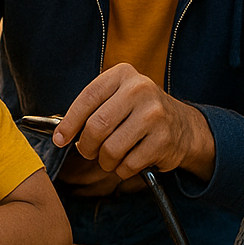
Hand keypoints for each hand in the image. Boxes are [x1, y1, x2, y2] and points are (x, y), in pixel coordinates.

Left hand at [52, 64, 214, 181]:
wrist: (184, 126)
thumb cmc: (140, 113)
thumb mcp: (118, 97)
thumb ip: (92, 108)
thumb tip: (59, 133)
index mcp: (123, 74)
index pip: (87, 98)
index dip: (69, 123)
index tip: (60, 140)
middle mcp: (140, 89)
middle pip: (96, 127)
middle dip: (86, 147)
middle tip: (89, 151)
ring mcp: (154, 114)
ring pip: (110, 150)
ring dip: (105, 161)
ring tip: (112, 156)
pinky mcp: (163, 139)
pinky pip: (128, 164)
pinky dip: (123, 169)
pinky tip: (131, 160)